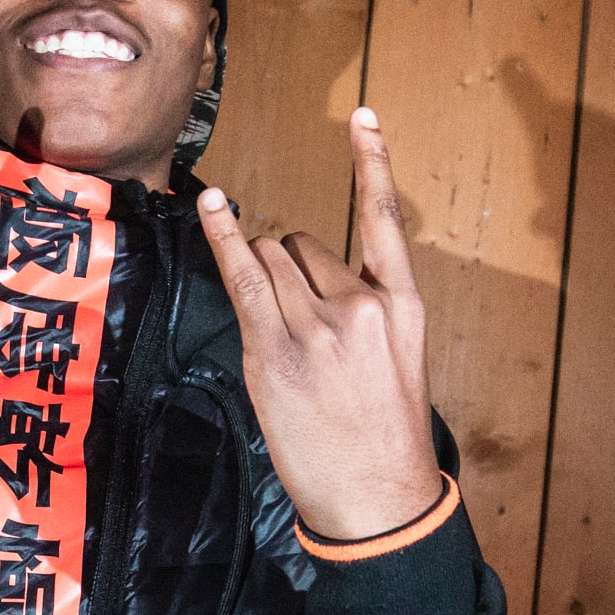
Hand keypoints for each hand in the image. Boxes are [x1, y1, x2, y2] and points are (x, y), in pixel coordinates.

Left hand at [195, 108, 444, 541]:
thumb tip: (307, 276)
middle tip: (294, 326)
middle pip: (303, 243)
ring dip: (261, 280)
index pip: (384, 217)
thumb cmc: (382, 436)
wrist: (378, 499)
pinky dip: (224, 238)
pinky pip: (243, 278)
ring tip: (278, 337)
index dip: (372, 161)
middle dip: (288, 268)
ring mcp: (317, 327)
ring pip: (271, 262)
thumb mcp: (397, 362)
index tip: (362, 115)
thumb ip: (363, 311)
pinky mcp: (275, 350)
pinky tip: (212, 208)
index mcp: (402, 304)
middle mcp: (361, 304)